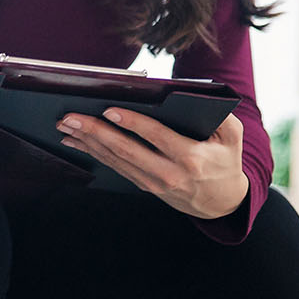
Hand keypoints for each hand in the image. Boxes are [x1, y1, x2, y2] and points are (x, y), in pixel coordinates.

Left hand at [55, 110, 249, 219]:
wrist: (222, 203)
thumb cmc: (225, 160)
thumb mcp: (232, 138)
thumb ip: (224, 117)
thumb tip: (201, 95)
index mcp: (191, 158)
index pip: (157, 137)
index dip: (133, 123)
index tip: (110, 110)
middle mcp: (169, 173)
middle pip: (127, 150)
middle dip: (96, 132)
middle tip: (71, 117)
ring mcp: (154, 183)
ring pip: (116, 160)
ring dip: (87, 142)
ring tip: (65, 125)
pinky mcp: (144, 186)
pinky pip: (115, 167)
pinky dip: (93, 153)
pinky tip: (75, 141)